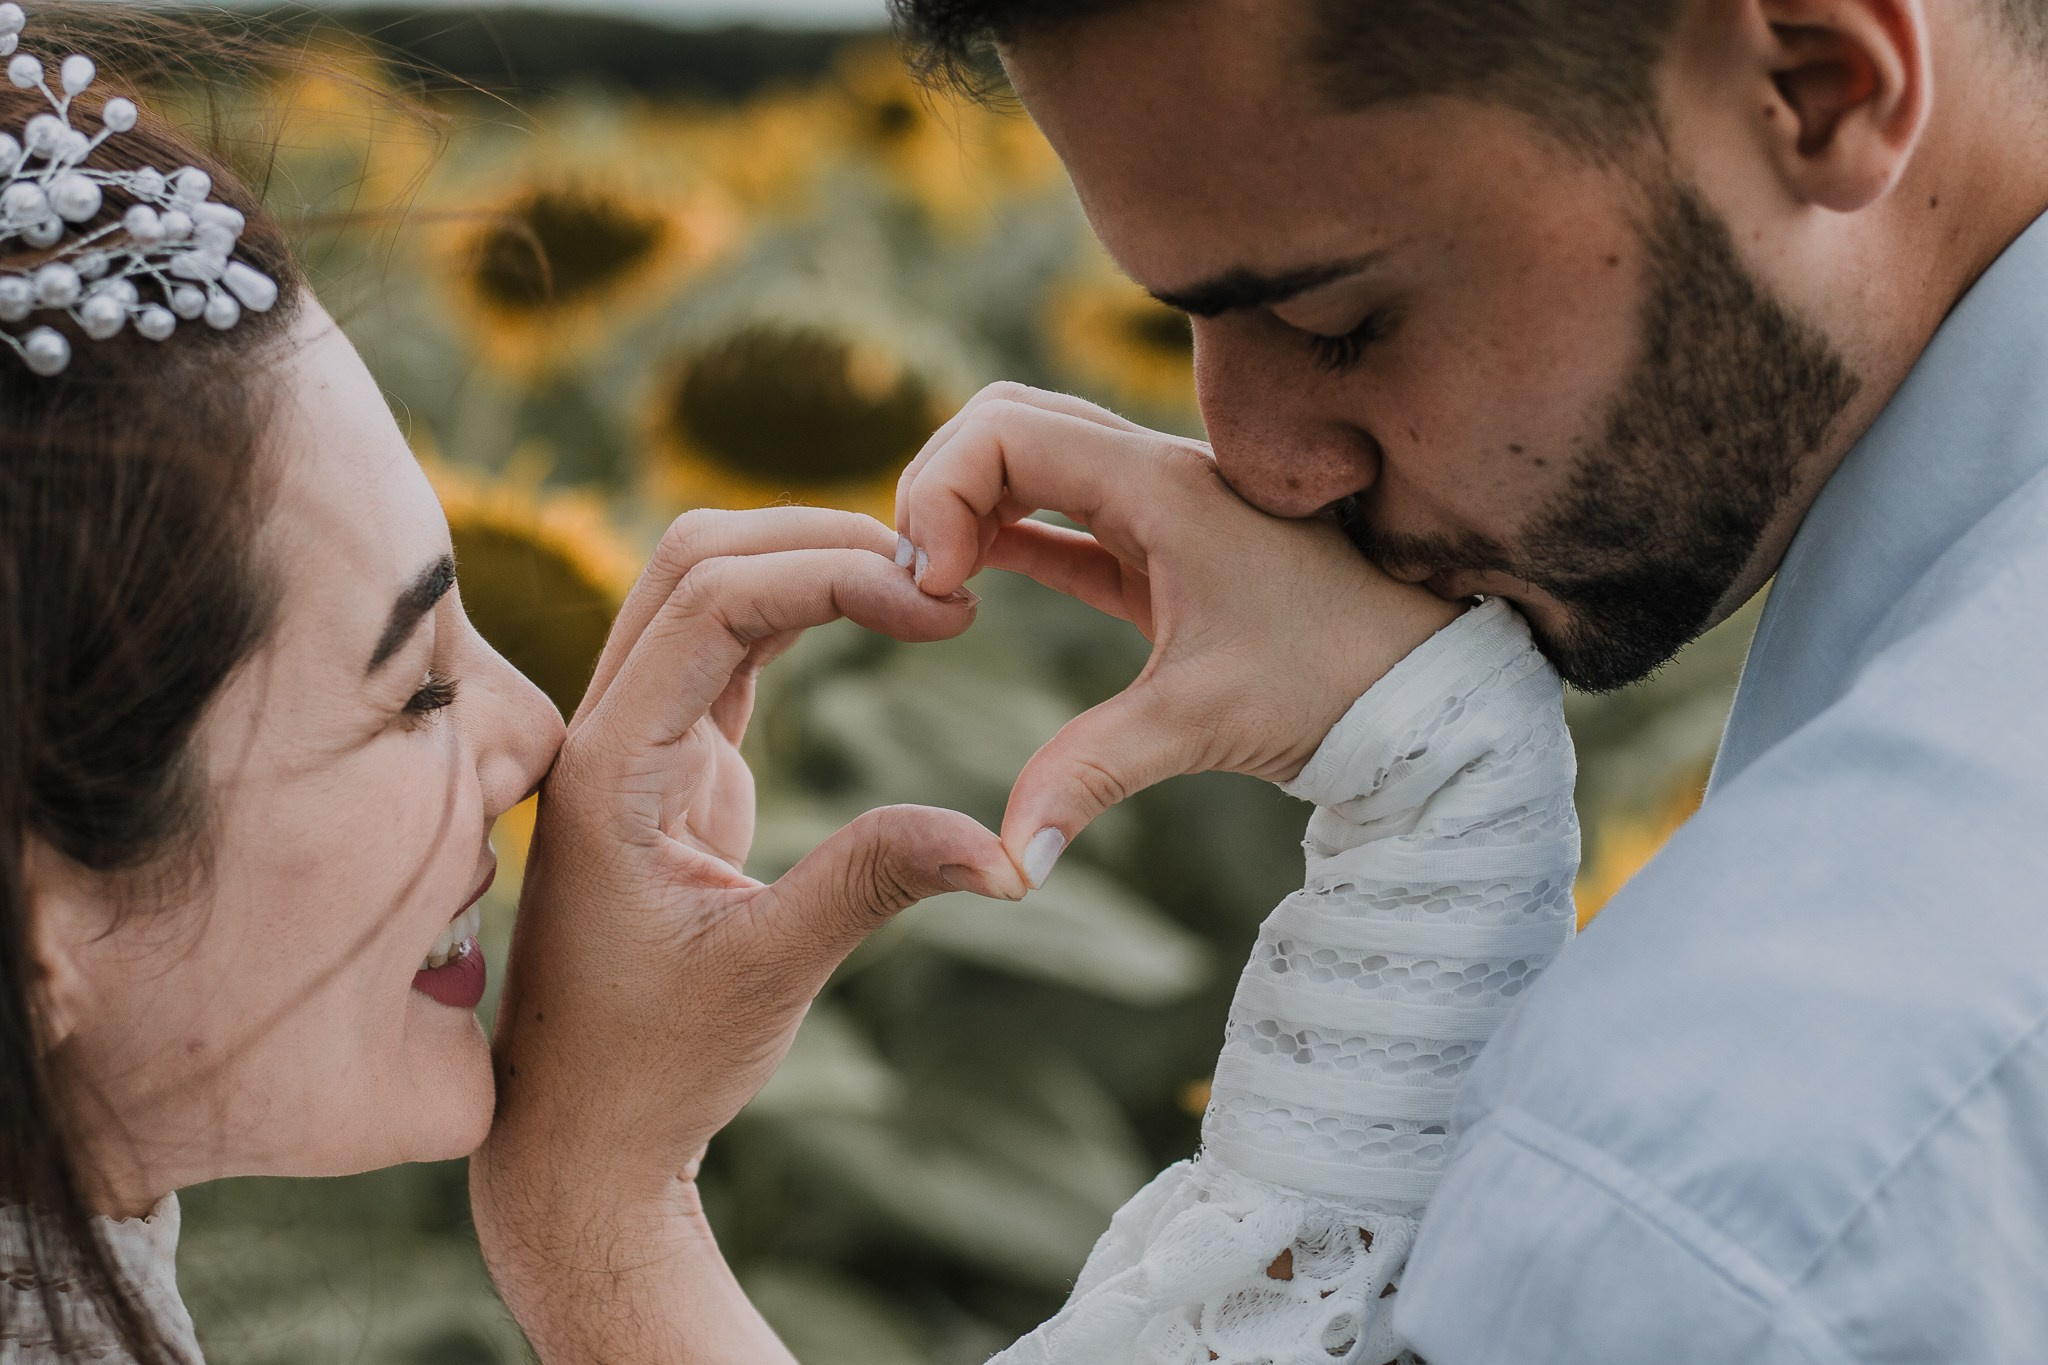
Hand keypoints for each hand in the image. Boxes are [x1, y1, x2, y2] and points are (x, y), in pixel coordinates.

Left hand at [471, 508, 1024, 1361]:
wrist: (581, 1133)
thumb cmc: (653, 1066)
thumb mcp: (769, 974)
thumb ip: (874, 884)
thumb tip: (1006, 851)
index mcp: (612, 767)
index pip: (712, 601)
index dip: (833, 574)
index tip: (944, 607)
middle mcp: (609, 733)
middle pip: (694, 557)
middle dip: (818, 537)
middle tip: (941, 569)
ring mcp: (637, 743)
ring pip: (707, 588)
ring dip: (810, 563)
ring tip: (924, 586)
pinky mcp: (672, 766)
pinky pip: (731, 648)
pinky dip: (804, 614)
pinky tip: (883, 618)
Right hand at [895, 383, 1460, 883]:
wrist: (1429, 689)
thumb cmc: (1334, 683)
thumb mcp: (1202, 722)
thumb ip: (1090, 776)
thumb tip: (1008, 866)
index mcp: (1160, 484)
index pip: (1002, 430)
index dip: (939, 493)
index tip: (935, 589)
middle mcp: (1156, 473)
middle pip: (1004, 422)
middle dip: (940, 487)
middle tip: (922, 585)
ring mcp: (1161, 507)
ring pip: (1030, 460)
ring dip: (969, 509)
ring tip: (938, 595)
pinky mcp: (1166, 552)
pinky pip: (1062, 517)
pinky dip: (1006, 537)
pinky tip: (970, 591)